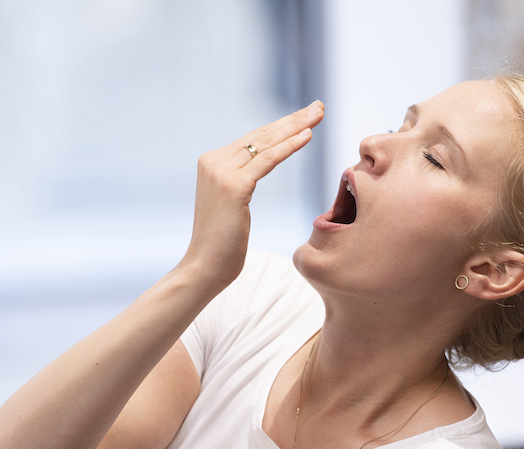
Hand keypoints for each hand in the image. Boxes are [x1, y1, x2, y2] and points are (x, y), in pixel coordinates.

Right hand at [181, 101, 323, 289]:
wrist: (204, 267)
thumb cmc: (222, 244)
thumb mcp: (231, 203)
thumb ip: (239, 181)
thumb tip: (255, 170)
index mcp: (211, 163)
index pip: (253, 139)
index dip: (281, 126)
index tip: (305, 116)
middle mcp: (213, 161)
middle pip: (261, 136)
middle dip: (293, 119)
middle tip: (319, 105)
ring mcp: (221, 172)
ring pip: (266, 144)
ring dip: (296, 126)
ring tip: (319, 113)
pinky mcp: (234, 186)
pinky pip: (268, 161)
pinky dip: (289, 146)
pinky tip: (307, 136)